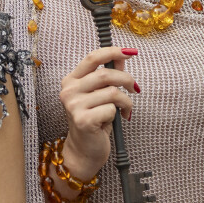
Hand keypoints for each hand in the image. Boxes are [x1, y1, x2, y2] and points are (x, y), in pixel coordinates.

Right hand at [57, 47, 138, 180]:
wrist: (84, 151)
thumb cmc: (94, 121)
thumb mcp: (100, 95)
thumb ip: (109, 75)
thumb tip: (122, 58)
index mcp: (71, 81)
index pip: (92, 58)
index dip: (112, 52)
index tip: (130, 52)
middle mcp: (69, 91)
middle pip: (105, 74)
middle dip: (126, 79)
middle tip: (135, 88)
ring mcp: (74, 106)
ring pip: (111, 92)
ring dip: (126, 101)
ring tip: (125, 109)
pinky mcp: (83, 120)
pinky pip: (111, 109)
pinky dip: (119, 114)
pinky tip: (116, 120)